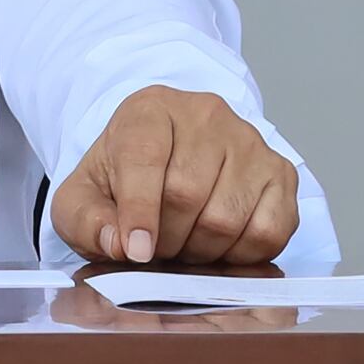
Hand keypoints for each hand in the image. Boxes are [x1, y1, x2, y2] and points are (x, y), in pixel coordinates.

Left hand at [50, 86, 303, 266]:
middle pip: (187, 193)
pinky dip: (242, 253)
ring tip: (185, 243)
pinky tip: (220, 244)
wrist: (164, 162)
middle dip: (167, 238)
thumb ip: (86, 220)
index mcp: (149, 110)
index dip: (139, 212)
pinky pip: (269, 229)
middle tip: (157, 248)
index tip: (136, 251)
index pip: (145, 158)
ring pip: (228, 216)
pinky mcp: (280, 171)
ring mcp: (250, 140)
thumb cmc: (122, 178)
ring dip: (201, 250)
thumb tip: (120, 244)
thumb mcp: (83, 196)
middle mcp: (205, 114)